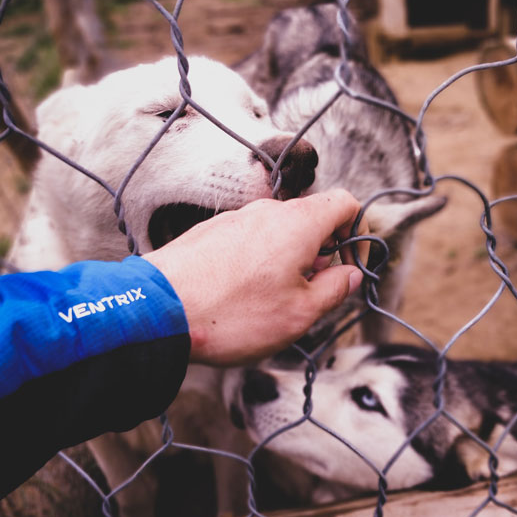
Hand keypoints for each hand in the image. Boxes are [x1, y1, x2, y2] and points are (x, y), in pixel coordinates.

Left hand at [143, 189, 367, 364]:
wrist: (158, 311)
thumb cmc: (233, 314)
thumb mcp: (300, 313)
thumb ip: (335, 290)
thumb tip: (350, 275)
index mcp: (298, 223)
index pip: (345, 202)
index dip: (358, 232)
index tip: (350, 265)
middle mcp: (267, 212)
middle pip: (311, 220)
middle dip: (321, 255)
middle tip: (311, 294)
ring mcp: (234, 219)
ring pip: (278, 233)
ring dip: (288, 261)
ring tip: (271, 302)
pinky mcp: (209, 233)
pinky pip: (248, 242)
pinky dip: (258, 262)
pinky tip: (240, 297)